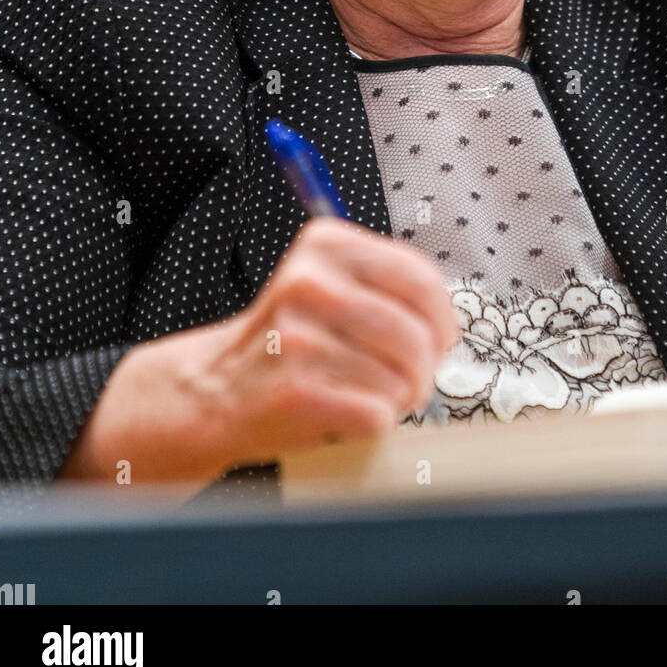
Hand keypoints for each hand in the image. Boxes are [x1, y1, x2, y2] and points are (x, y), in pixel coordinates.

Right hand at [200, 215, 459, 467]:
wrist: (218, 388)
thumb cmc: (290, 341)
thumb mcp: (329, 284)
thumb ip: (388, 286)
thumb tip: (449, 320)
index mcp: (325, 244)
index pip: (420, 278)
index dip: (443, 318)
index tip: (441, 338)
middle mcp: (309, 282)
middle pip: (415, 334)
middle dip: (425, 367)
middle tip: (411, 378)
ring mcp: (298, 337)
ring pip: (400, 378)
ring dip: (398, 397)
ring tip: (371, 393)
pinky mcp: (295, 391)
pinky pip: (377, 413)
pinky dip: (375, 422)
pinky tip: (349, 411)